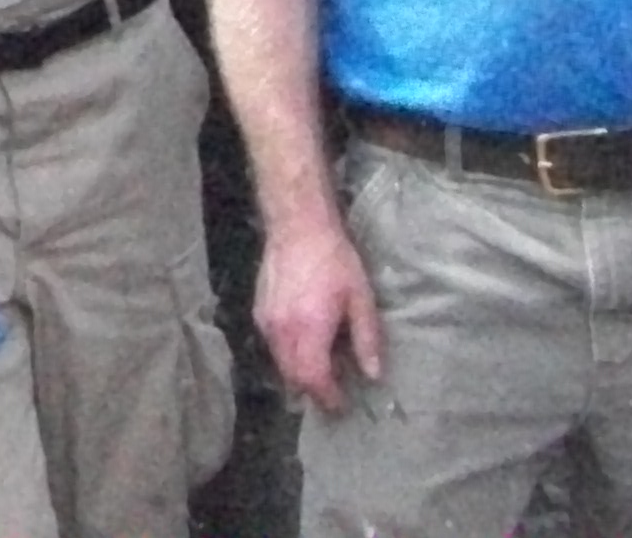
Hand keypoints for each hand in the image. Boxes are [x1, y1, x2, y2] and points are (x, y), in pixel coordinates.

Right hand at [256, 206, 383, 412]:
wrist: (297, 226)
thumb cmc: (334, 261)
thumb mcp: (360, 299)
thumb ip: (366, 340)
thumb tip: (373, 375)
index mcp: (308, 330)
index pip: (313, 379)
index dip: (327, 397)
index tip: (342, 405)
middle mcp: (282, 331)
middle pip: (293, 377)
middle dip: (312, 392)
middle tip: (333, 396)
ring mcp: (266, 321)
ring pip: (279, 364)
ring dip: (298, 376)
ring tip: (321, 373)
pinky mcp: (259, 311)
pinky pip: (272, 347)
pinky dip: (288, 357)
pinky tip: (304, 348)